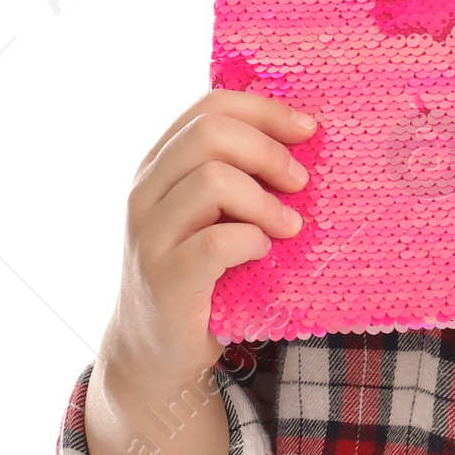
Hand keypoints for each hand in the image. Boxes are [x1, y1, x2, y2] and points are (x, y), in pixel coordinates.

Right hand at [101, 89, 315, 389]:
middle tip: (300, 184)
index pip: (211, 105)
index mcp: (161, 163)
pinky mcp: (164, 278)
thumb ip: (240, 170)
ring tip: (286, 227)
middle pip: (210, 132)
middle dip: (269, 152)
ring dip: (265, 202)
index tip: (308, 130)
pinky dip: (252, 241)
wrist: (156, 350)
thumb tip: (304, 133)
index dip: (266, 110)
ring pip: (213, 180)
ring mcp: (149, 234)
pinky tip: (261, 253)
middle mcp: (146, 191)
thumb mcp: (216, 210)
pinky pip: (216, 242)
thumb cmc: (202, 269)